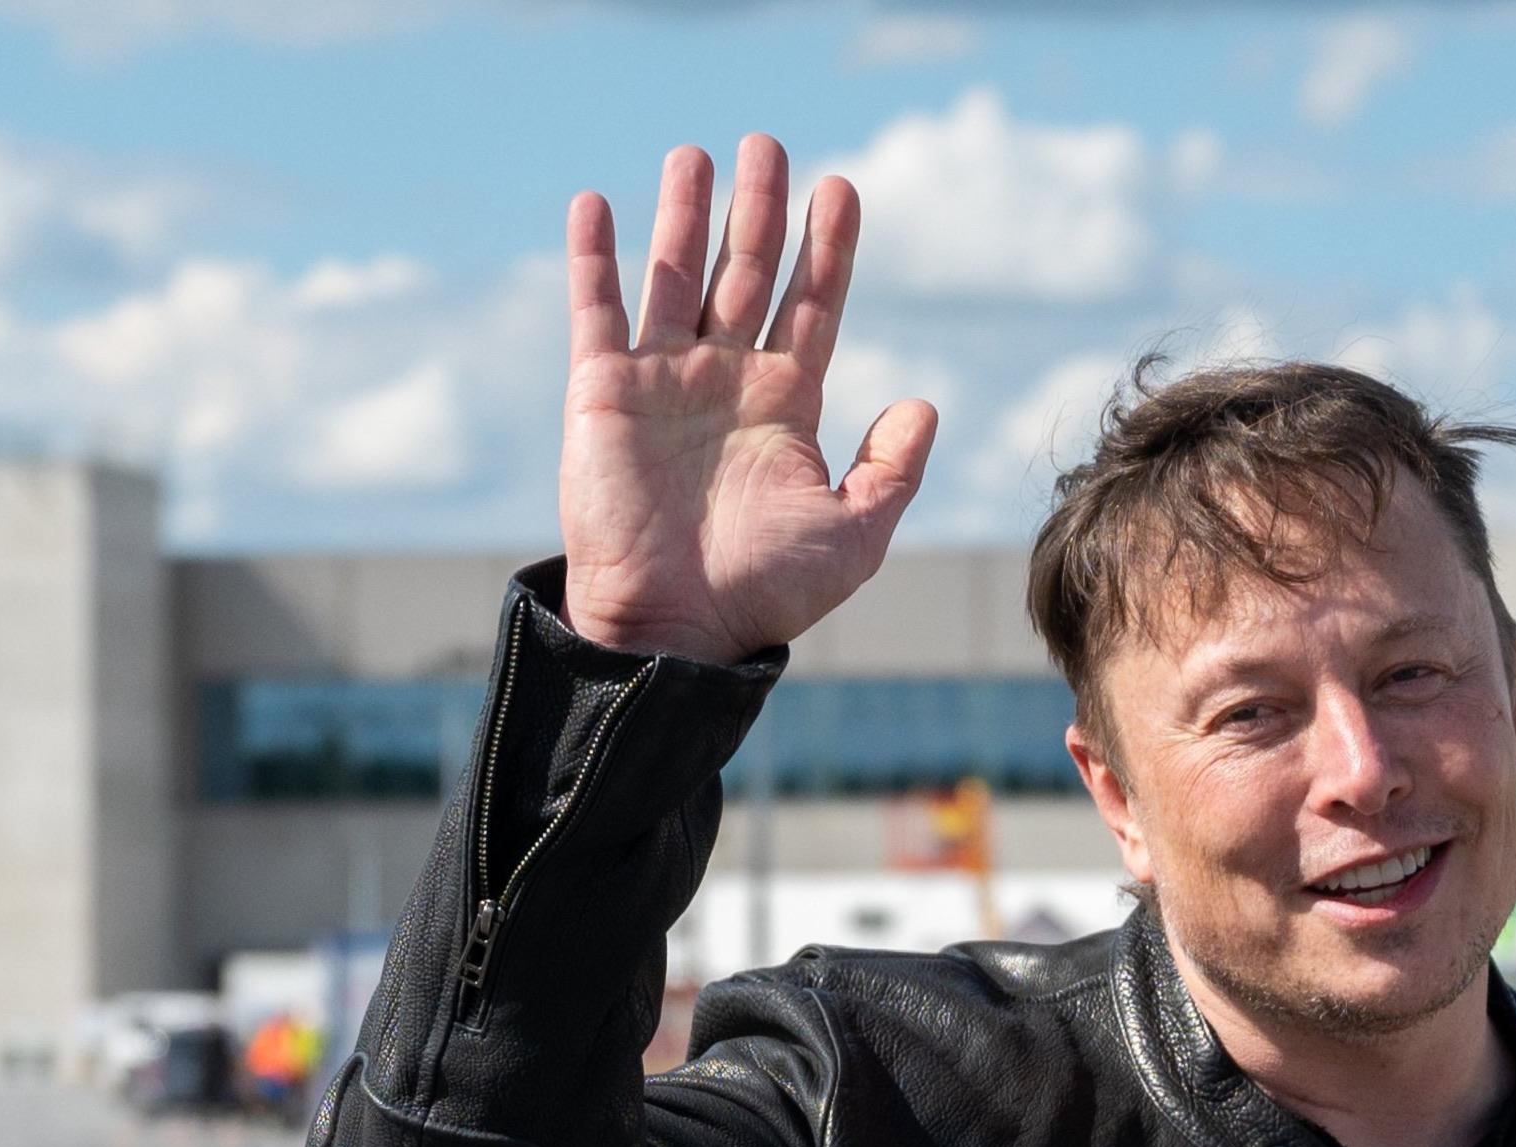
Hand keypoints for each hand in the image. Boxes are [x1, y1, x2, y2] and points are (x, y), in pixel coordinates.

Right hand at [557, 134, 938, 662]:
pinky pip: (596, 311)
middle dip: (760, 210)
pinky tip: (597, 204)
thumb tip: (921, 404)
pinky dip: (594, 258)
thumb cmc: (762, 594)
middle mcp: (725, 381)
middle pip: (747, 273)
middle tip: (769, 145)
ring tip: (698, 155)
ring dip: (685, 215)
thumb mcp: (853, 537)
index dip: (828, 249)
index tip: (842, 189)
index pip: (812, 306)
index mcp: (785, 406)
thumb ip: (891, 471)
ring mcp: (662, 381)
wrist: (675, 631)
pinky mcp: (602, 393)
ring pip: (676, 276)